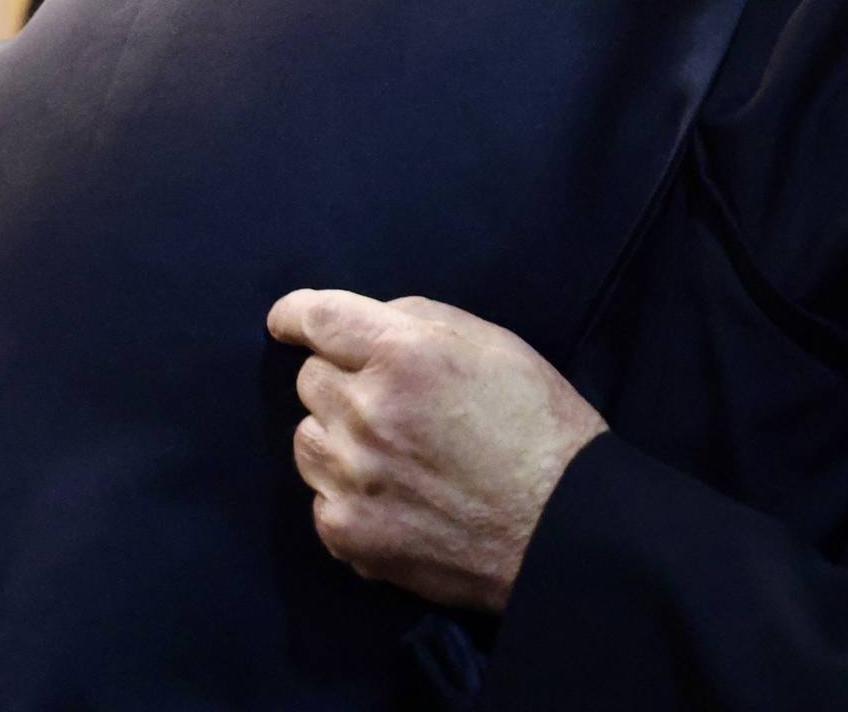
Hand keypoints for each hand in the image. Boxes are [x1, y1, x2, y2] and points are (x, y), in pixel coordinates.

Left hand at [269, 289, 607, 613]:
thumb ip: (423, 322)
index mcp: (403, 354)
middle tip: (386, 400)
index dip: (295, 314)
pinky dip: (346, 493)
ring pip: (305, 439)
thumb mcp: (495, 344)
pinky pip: (319, 497)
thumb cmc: (540, 424)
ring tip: (388, 453)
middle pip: (309, 379)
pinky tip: (391, 498)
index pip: (319, 318)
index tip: (286, 320)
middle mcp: (366, 410)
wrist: (562, 525)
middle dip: (340, 379)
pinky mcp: (348, 533)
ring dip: (335, 436)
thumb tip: (370, 324)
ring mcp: (352, 476)